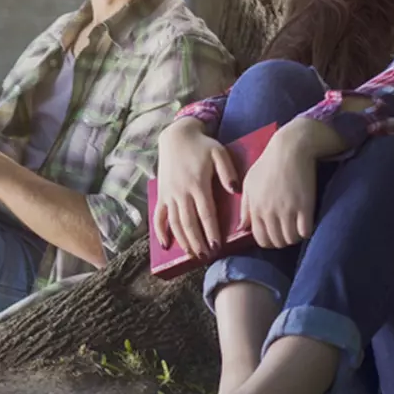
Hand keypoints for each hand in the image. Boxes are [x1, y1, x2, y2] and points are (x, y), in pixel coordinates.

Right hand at [153, 118, 238, 259]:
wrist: (176, 136)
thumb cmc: (202, 146)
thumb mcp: (219, 152)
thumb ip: (228, 171)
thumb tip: (234, 190)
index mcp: (198, 184)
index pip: (206, 213)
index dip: (211, 231)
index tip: (218, 246)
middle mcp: (181, 192)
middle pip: (189, 223)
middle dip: (198, 242)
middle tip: (207, 257)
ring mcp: (169, 195)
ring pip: (175, 223)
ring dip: (184, 241)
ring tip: (193, 255)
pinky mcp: (161, 195)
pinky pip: (159, 217)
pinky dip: (161, 232)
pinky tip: (166, 245)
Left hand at [239, 119, 330, 247]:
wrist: (290, 148)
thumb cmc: (267, 163)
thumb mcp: (249, 183)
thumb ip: (245, 207)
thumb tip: (242, 228)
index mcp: (256, 207)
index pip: (261, 238)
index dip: (268, 241)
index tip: (275, 234)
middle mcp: (270, 212)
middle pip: (276, 242)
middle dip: (282, 240)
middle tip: (287, 230)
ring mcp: (288, 210)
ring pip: (291, 239)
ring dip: (295, 237)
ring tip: (297, 227)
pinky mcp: (305, 207)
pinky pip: (305, 231)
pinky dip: (306, 231)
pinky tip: (306, 223)